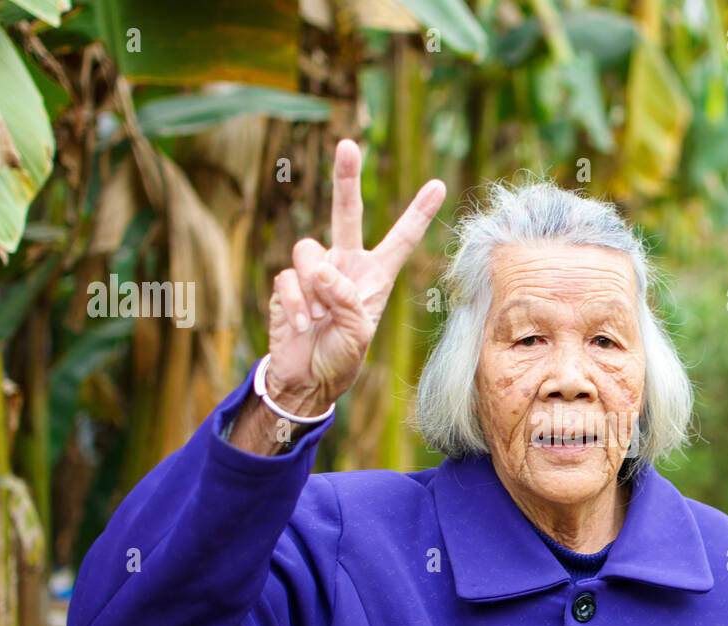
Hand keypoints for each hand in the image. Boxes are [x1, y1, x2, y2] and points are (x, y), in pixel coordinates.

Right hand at [264, 139, 445, 414]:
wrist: (305, 377)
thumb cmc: (340, 358)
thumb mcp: (358, 336)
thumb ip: (348, 302)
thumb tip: (324, 270)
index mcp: (375, 276)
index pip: (401, 239)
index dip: (418, 213)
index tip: (438, 184)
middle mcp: (346, 265)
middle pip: (346, 212)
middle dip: (345, 178)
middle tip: (348, 145)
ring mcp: (315, 271)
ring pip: (310, 251)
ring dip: (315, 286)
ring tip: (319, 318)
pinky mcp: (289, 282)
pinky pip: (289, 278)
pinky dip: (296, 304)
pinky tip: (302, 325)